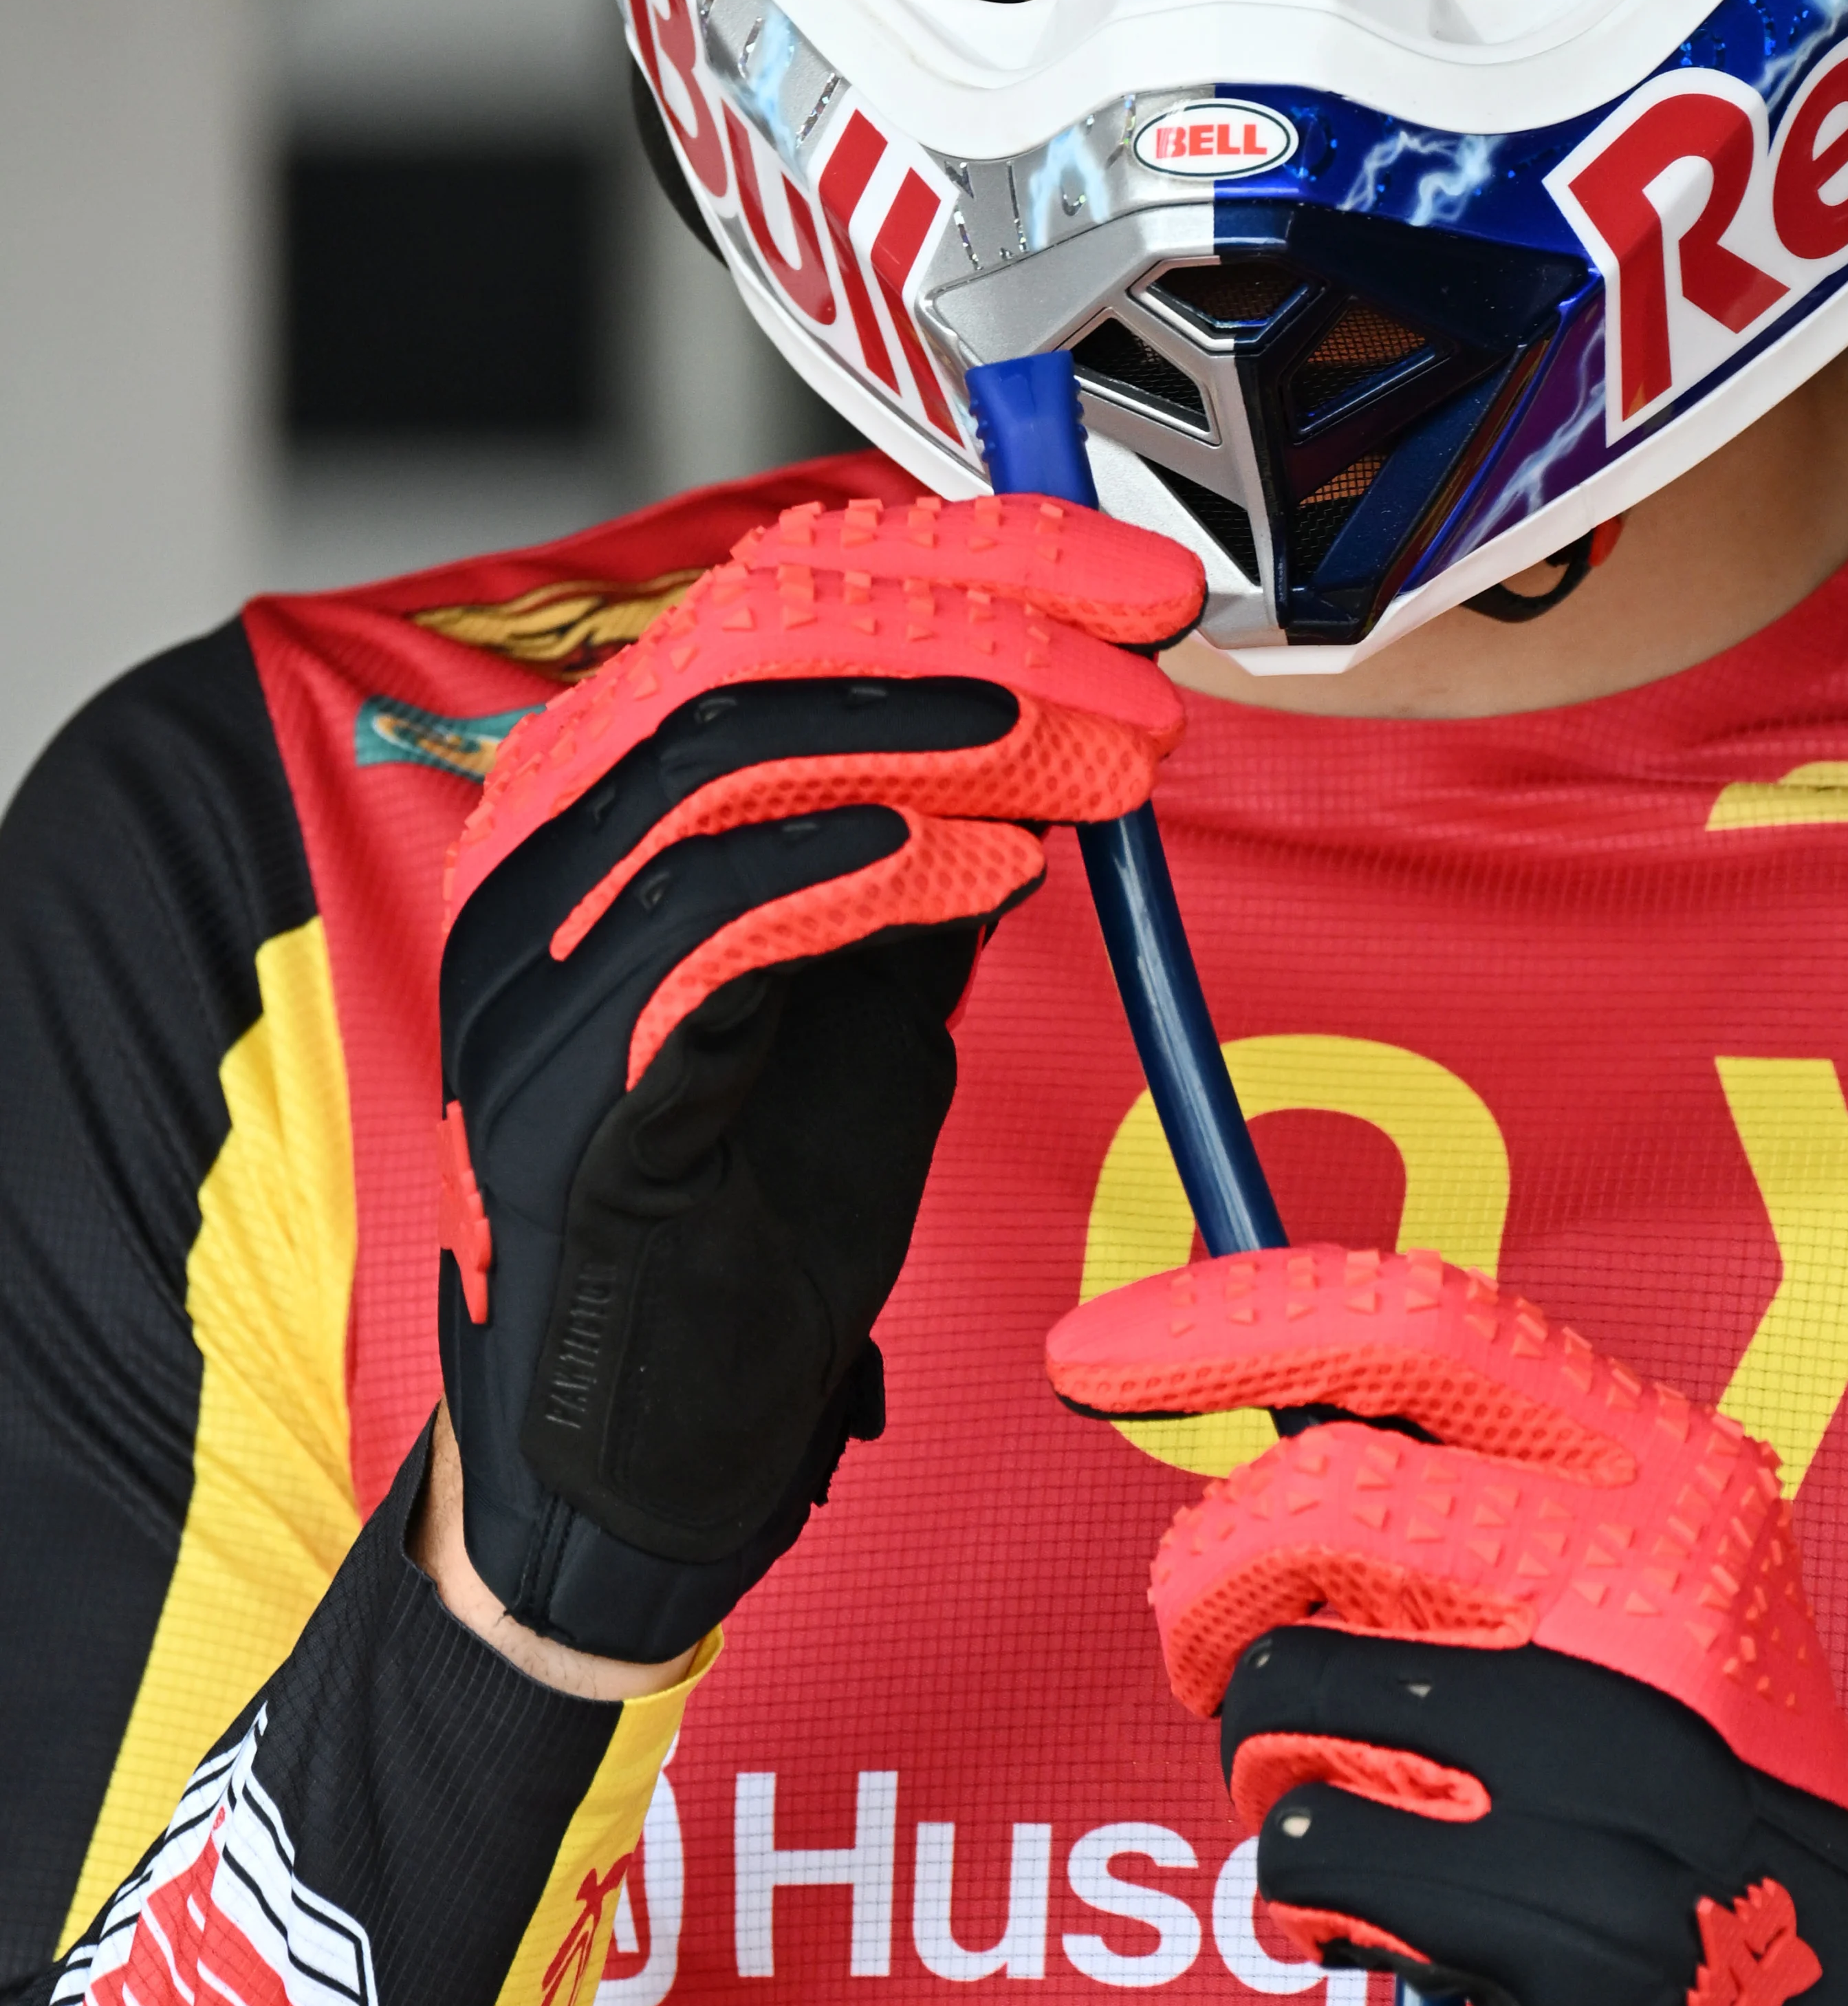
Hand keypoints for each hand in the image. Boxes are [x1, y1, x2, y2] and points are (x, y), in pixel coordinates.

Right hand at [439, 483, 1199, 1659]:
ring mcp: (541, 953)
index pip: (793, 584)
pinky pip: (705, 919)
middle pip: (764, 628)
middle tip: (1148, 662)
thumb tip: (1073, 713)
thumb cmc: (752, 1205)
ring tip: (1106, 760)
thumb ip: (935, 837)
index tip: (1144, 582)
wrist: (649, 1450)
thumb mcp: (875, 977)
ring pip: (734, 742)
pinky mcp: (567, 1081)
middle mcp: (551, 832)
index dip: (985, 555)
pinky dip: (865, 867)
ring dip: (954, 726)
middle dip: (988, 618)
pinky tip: (994, 867)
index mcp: (618, 780)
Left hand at [1049, 1246, 1847, 2005]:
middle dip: (1206, 1578)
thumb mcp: (1652, 1577)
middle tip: (1201, 1647)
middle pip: (1318, 1496)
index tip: (1098, 1351)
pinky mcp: (1548, 1894)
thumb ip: (1488, 1491)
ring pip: (1290, 1685)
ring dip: (1270, 1758)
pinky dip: (1304, 1890)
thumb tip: (1261, 1416)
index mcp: (1667, 1467)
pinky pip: (1309, 1847)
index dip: (1231, 1319)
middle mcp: (1644, 1571)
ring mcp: (1599, 1734)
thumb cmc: (1711, 1792)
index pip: (1417, 1322)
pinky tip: (1381, 1907)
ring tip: (1345, 1795)